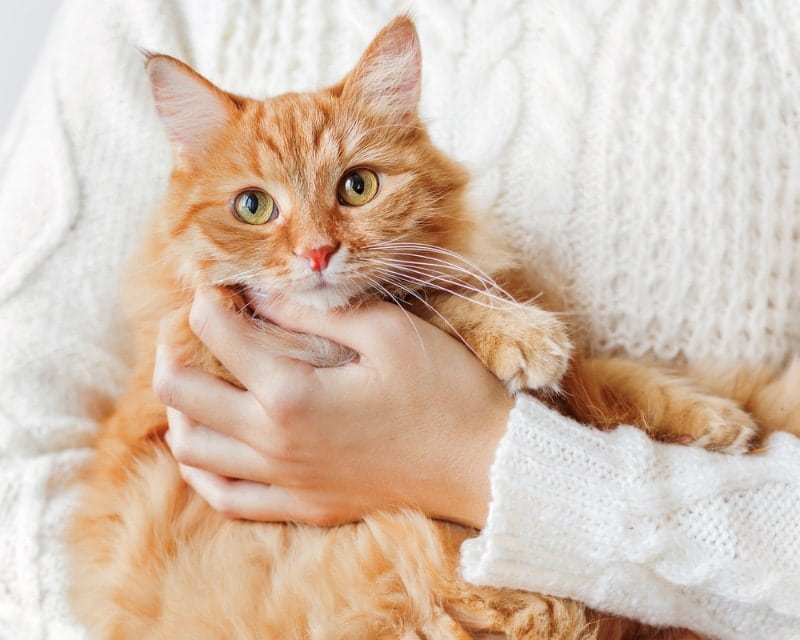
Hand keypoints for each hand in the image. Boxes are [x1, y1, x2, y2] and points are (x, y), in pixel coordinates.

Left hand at [154, 287, 512, 527]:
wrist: (481, 462)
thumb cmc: (443, 390)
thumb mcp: (386, 332)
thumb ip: (315, 313)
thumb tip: (261, 296)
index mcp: (293, 393)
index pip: (218, 336)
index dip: (207, 303)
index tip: (219, 290)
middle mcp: (275, 443)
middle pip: (181, 396)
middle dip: (174, 350)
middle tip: (192, 331)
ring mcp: (286, 481)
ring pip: (193, 451)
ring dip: (181, 410)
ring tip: (198, 383)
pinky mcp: (303, 506)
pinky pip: (227, 499)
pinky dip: (204, 470)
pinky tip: (209, 448)